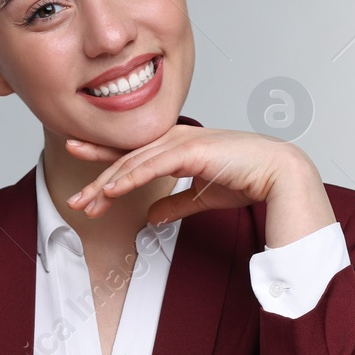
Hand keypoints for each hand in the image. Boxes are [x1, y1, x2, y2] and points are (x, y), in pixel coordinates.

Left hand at [64, 124, 334, 245]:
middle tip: (75, 198)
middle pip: (126, 156)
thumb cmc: (248, 181)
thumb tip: (152, 217)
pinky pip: (150, 165)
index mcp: (179, 144)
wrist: (279, 175)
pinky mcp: (191, 150)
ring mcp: (183, 141)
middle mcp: (176, 137)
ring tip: (86, 203)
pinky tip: (109, 190)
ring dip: (107, 184)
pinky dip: (128, 177)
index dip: (104, 155)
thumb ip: (176, 204)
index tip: (77, 158)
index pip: (133, 150)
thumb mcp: (202, 197)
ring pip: (133, 162)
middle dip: (97, 177)